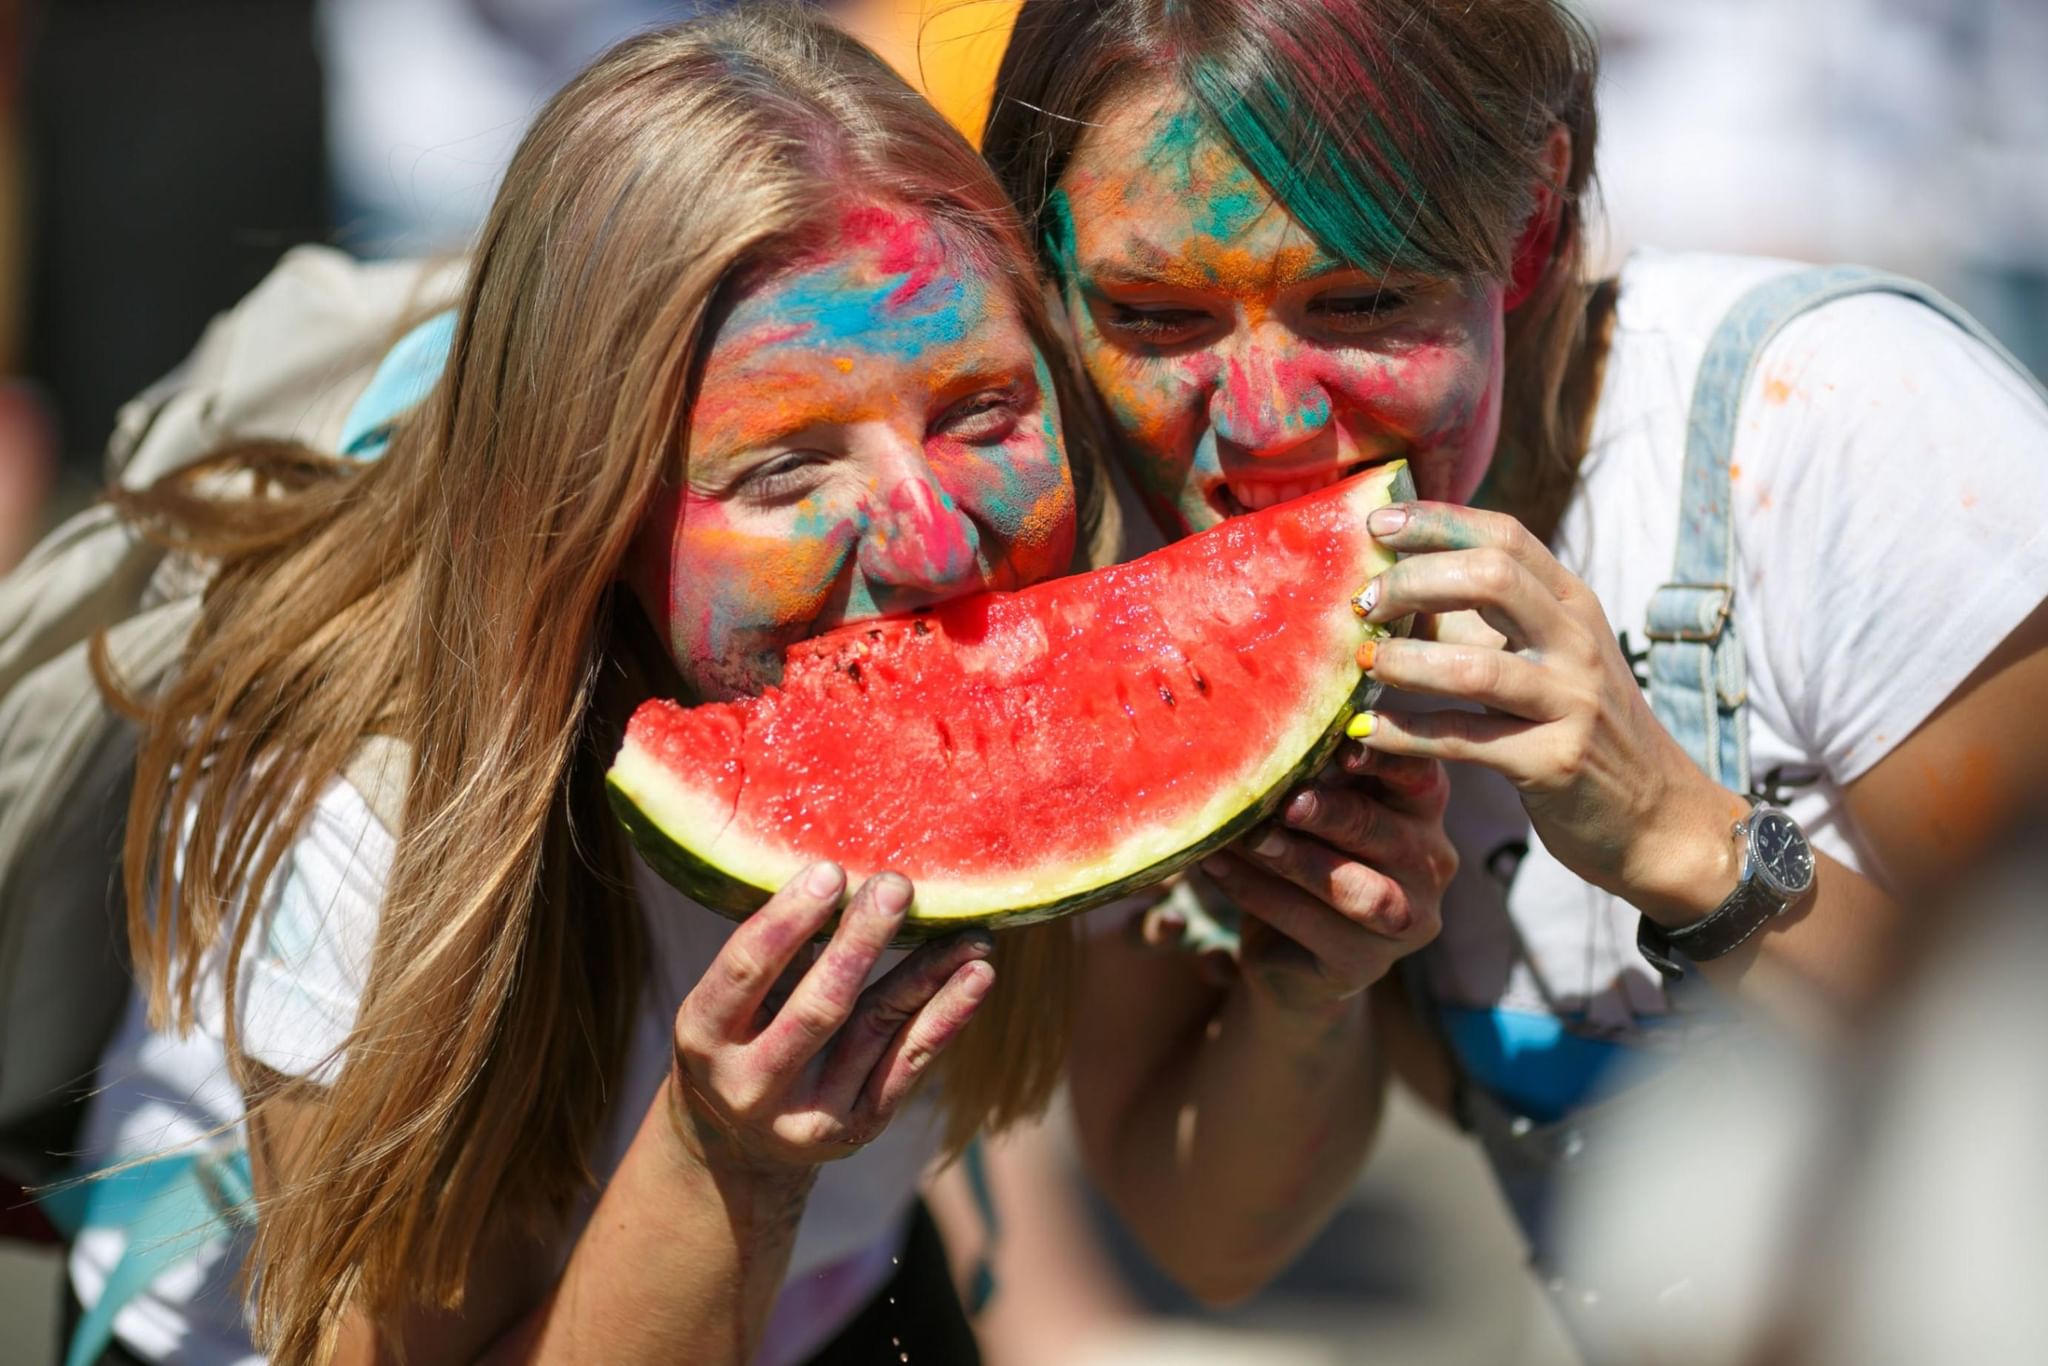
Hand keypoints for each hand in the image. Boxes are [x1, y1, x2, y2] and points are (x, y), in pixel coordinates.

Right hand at [669, 864, 994, 1176]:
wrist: (742, 1144)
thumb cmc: (741, 1036)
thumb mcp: (733, 1000)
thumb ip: (775, 952)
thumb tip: (841, 872)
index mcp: (703, 1034)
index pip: (744, 971)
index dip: (788, 921)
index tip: (831, 870)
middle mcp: (750, 1085)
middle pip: (818, 1008)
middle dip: (861, 942)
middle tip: (898, 886)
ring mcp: (807, 1115)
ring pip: (876, 1029)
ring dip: (927, 973)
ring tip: (969, 930)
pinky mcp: (857, 1127)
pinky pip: (909, 1061)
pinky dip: (947, 1015)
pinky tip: (977, 976)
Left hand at [1182, 745, 1453, 1015]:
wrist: (1289, 957)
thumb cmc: (1303, 857)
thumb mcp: (1314, 812)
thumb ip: (1311, 777)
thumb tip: (1260, 736)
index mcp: (1422, 812)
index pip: (1421, 778)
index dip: (1387, 761)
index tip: (1344, 745)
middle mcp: (1429, 865)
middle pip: (1391, 835)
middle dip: (1336, 813)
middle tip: (1288, 799)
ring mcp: (1406, 922)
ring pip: (1361, 892)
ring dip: (1302, 861)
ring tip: (1251, 837)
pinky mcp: (1366, 964)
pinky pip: (1313, 927)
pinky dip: (1260, 894)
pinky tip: (1217, 868)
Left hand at [1351, 501, 1743, 920]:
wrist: (1658, 816)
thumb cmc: (1581, 725)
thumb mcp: (1550, 657)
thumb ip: (1485, 620)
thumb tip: (1398, 584)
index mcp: (1573, 604)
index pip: (1505, 535)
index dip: (1436, 521)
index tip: (1377, 522)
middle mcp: (1577, 643)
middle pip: (1492, 578)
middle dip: (1414, 582)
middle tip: (1362, 603)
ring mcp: (1570, 702)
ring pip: (1476, 667)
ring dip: (1406, 661)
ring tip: (1364, 664)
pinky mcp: (1552, 762)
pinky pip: (1463, 741)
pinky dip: (1405, 735)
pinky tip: (1363, 733)